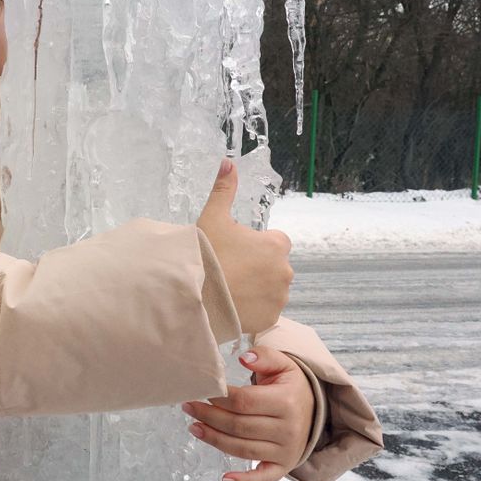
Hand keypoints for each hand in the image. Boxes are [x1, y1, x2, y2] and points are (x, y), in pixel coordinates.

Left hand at [182, 345, 314, 480]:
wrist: (314, 410)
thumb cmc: (290, 386)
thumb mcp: (282, 364)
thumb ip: (263, 357)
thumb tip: (244, 357)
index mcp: (286, 402)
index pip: (243, 402)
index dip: (218, 397)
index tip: (201, 390)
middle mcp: (288, 429)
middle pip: (238, 425)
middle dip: (208, 416)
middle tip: (187, 407)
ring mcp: (286, 451)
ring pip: (242, 449)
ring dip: (214, 440)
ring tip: (193, 428)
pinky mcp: (283, 466)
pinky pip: (263, 478)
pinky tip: (225, 479)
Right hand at [196, 158, 292, 333]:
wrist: (196, 296)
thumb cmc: (206, 255)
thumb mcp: (212, 218)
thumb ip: (224, 190)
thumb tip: (228, 162)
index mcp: (276, 246)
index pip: (277, 242)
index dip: (258, 244)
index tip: (239, 250)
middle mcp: (285, 272)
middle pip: (275, 266)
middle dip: (259, 267)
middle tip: (231, 270)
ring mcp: (279, 297)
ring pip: (271, 289)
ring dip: (258, 288)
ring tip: (230, 288)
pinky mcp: (270, 318)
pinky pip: (266, 311)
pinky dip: (254, 308)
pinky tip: (233, 304)